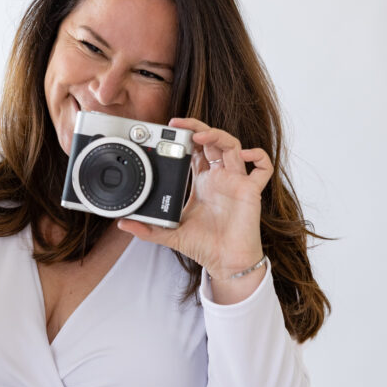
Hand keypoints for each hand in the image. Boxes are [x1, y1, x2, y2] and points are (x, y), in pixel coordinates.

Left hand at [116, 116, 273, 278]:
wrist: (225, 263)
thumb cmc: (204, 246)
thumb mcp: (170, 234)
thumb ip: (147, 228)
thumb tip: (123, 224)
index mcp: (203, 182)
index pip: (196, 149)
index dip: (186, 136)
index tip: (170, 130)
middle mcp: (220, 178)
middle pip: (213, 140)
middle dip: (198, 127)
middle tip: (179, 124)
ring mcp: (236, 182)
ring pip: (233, 146)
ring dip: (218, 135)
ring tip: (200, 135)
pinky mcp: (251, 192)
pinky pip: (263, 169)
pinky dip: (258, 157)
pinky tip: (245, 155)